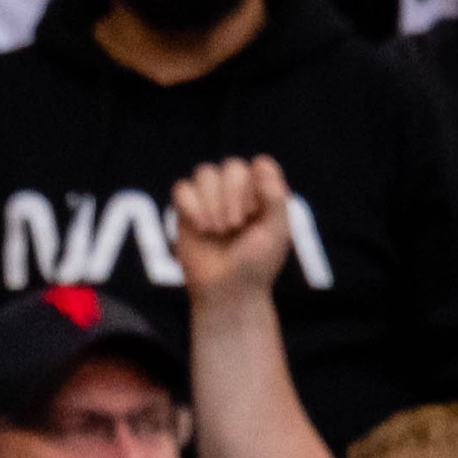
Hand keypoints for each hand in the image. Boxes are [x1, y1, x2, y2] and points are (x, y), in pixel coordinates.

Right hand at [169, 155, 293, 304]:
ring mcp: (210, 199)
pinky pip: (181, 189)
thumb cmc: (256, 265)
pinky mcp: (186, 212)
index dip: (255, 186)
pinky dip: (190, 205)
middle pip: (230, 167)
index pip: (259, 166)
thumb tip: (259, 164)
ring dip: (211, 202)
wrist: (227, 293)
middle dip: (232, 196)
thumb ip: (275, 197)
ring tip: (215, 230)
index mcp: (263, 193)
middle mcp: (237, 191)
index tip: (254, 215)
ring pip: (204, 173)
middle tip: (233, 227)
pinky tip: (199, 227)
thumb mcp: (276, 232)